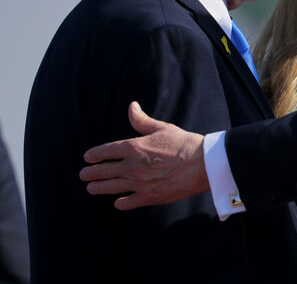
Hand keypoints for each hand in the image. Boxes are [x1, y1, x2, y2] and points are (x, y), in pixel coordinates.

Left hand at [80, 101, 208, 209]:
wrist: (202, 164)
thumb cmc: (183, 143)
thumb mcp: (162, 127)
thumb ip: (142, 120)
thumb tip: (131, 106)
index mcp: (133, 147)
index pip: (105, 151)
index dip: (94, 155)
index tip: (87, 158)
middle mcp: (131, 166)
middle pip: (104, 171)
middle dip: (91, 173)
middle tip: (83, 175)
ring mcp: (138, 183)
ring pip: (111, 188)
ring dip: (98, 188)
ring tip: (90, 188)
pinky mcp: (149, 196)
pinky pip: (128, 202)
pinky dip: (120, 202)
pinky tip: (117, 202)